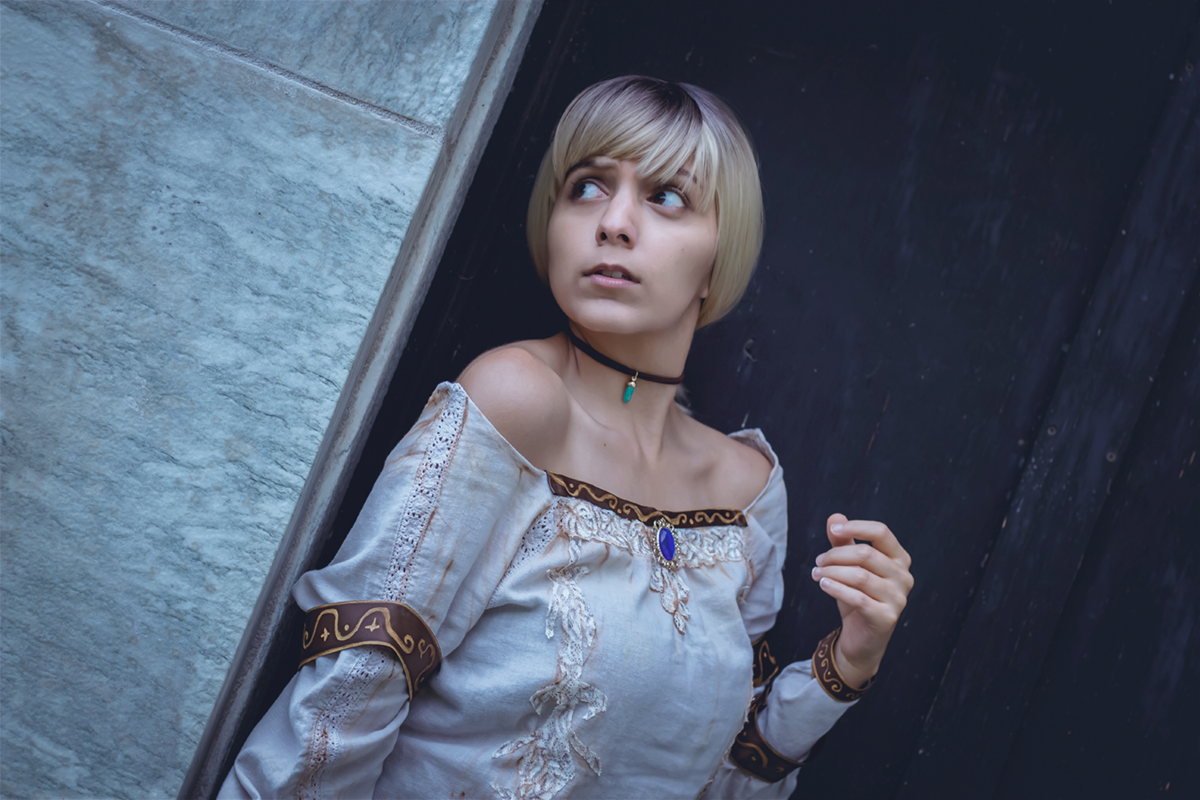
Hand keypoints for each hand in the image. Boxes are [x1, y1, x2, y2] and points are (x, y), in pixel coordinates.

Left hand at [810, 514, 912, 688]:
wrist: (862, 639)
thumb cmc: (858, 596)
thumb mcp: (849, 566)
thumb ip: (844, 542)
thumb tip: (835, 518)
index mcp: (899, 559)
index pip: (882, 532)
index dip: (856, 526)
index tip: (834, 530)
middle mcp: (904, 577)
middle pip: (866, 553)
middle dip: (836, 555)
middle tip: (818, 562)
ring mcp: (898, 599)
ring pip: (859, 576)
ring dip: (831, 572)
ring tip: (816, 573)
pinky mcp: (886, 618)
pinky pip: (858, 598)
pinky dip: (836, 589)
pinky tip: (823, 585)